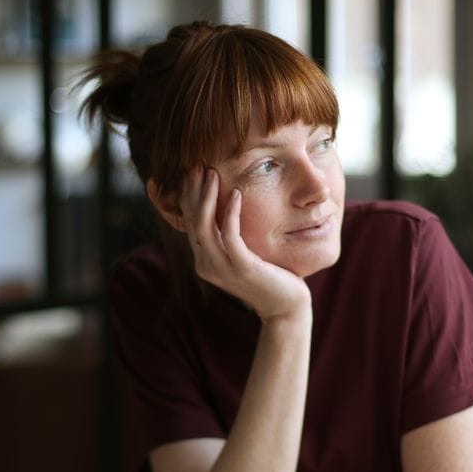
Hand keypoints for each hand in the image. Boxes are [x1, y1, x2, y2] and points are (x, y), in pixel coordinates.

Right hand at [181, 166, 310, 320]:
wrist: (285, 306)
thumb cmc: (268, 276)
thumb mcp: (243, 253)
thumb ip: (229, 235)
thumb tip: (226, 207)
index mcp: (204, 260)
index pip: (188, 223)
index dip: (187, 197)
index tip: (191, 172)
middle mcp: (206, 265)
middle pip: (192, 222)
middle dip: (193, 192)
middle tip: (198, 165)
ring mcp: (221, 269)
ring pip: (204, 227)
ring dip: (207, 197)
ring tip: (212, 173)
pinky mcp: (242, 268)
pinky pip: (230, 235)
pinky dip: (231, 213)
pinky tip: (237, 193)